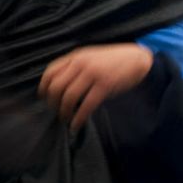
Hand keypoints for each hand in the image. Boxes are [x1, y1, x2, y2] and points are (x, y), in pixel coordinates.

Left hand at [38, 44, 153, 130]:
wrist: (138, 59)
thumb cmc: (113, 61)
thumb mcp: (91, 57)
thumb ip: (75, 67)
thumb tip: (60, 87)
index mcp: (76, 56)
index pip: (50, 71)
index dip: (44, 87)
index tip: (44, 98)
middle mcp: (81, 64)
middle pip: (56, 86)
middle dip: (53, 103)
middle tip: (56, 112)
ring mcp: (92, 74)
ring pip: (68, 97)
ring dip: (64, 112)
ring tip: (66, 119)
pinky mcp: (104, 86)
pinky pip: (85, 106)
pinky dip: (78, 118)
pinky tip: (76, 125)